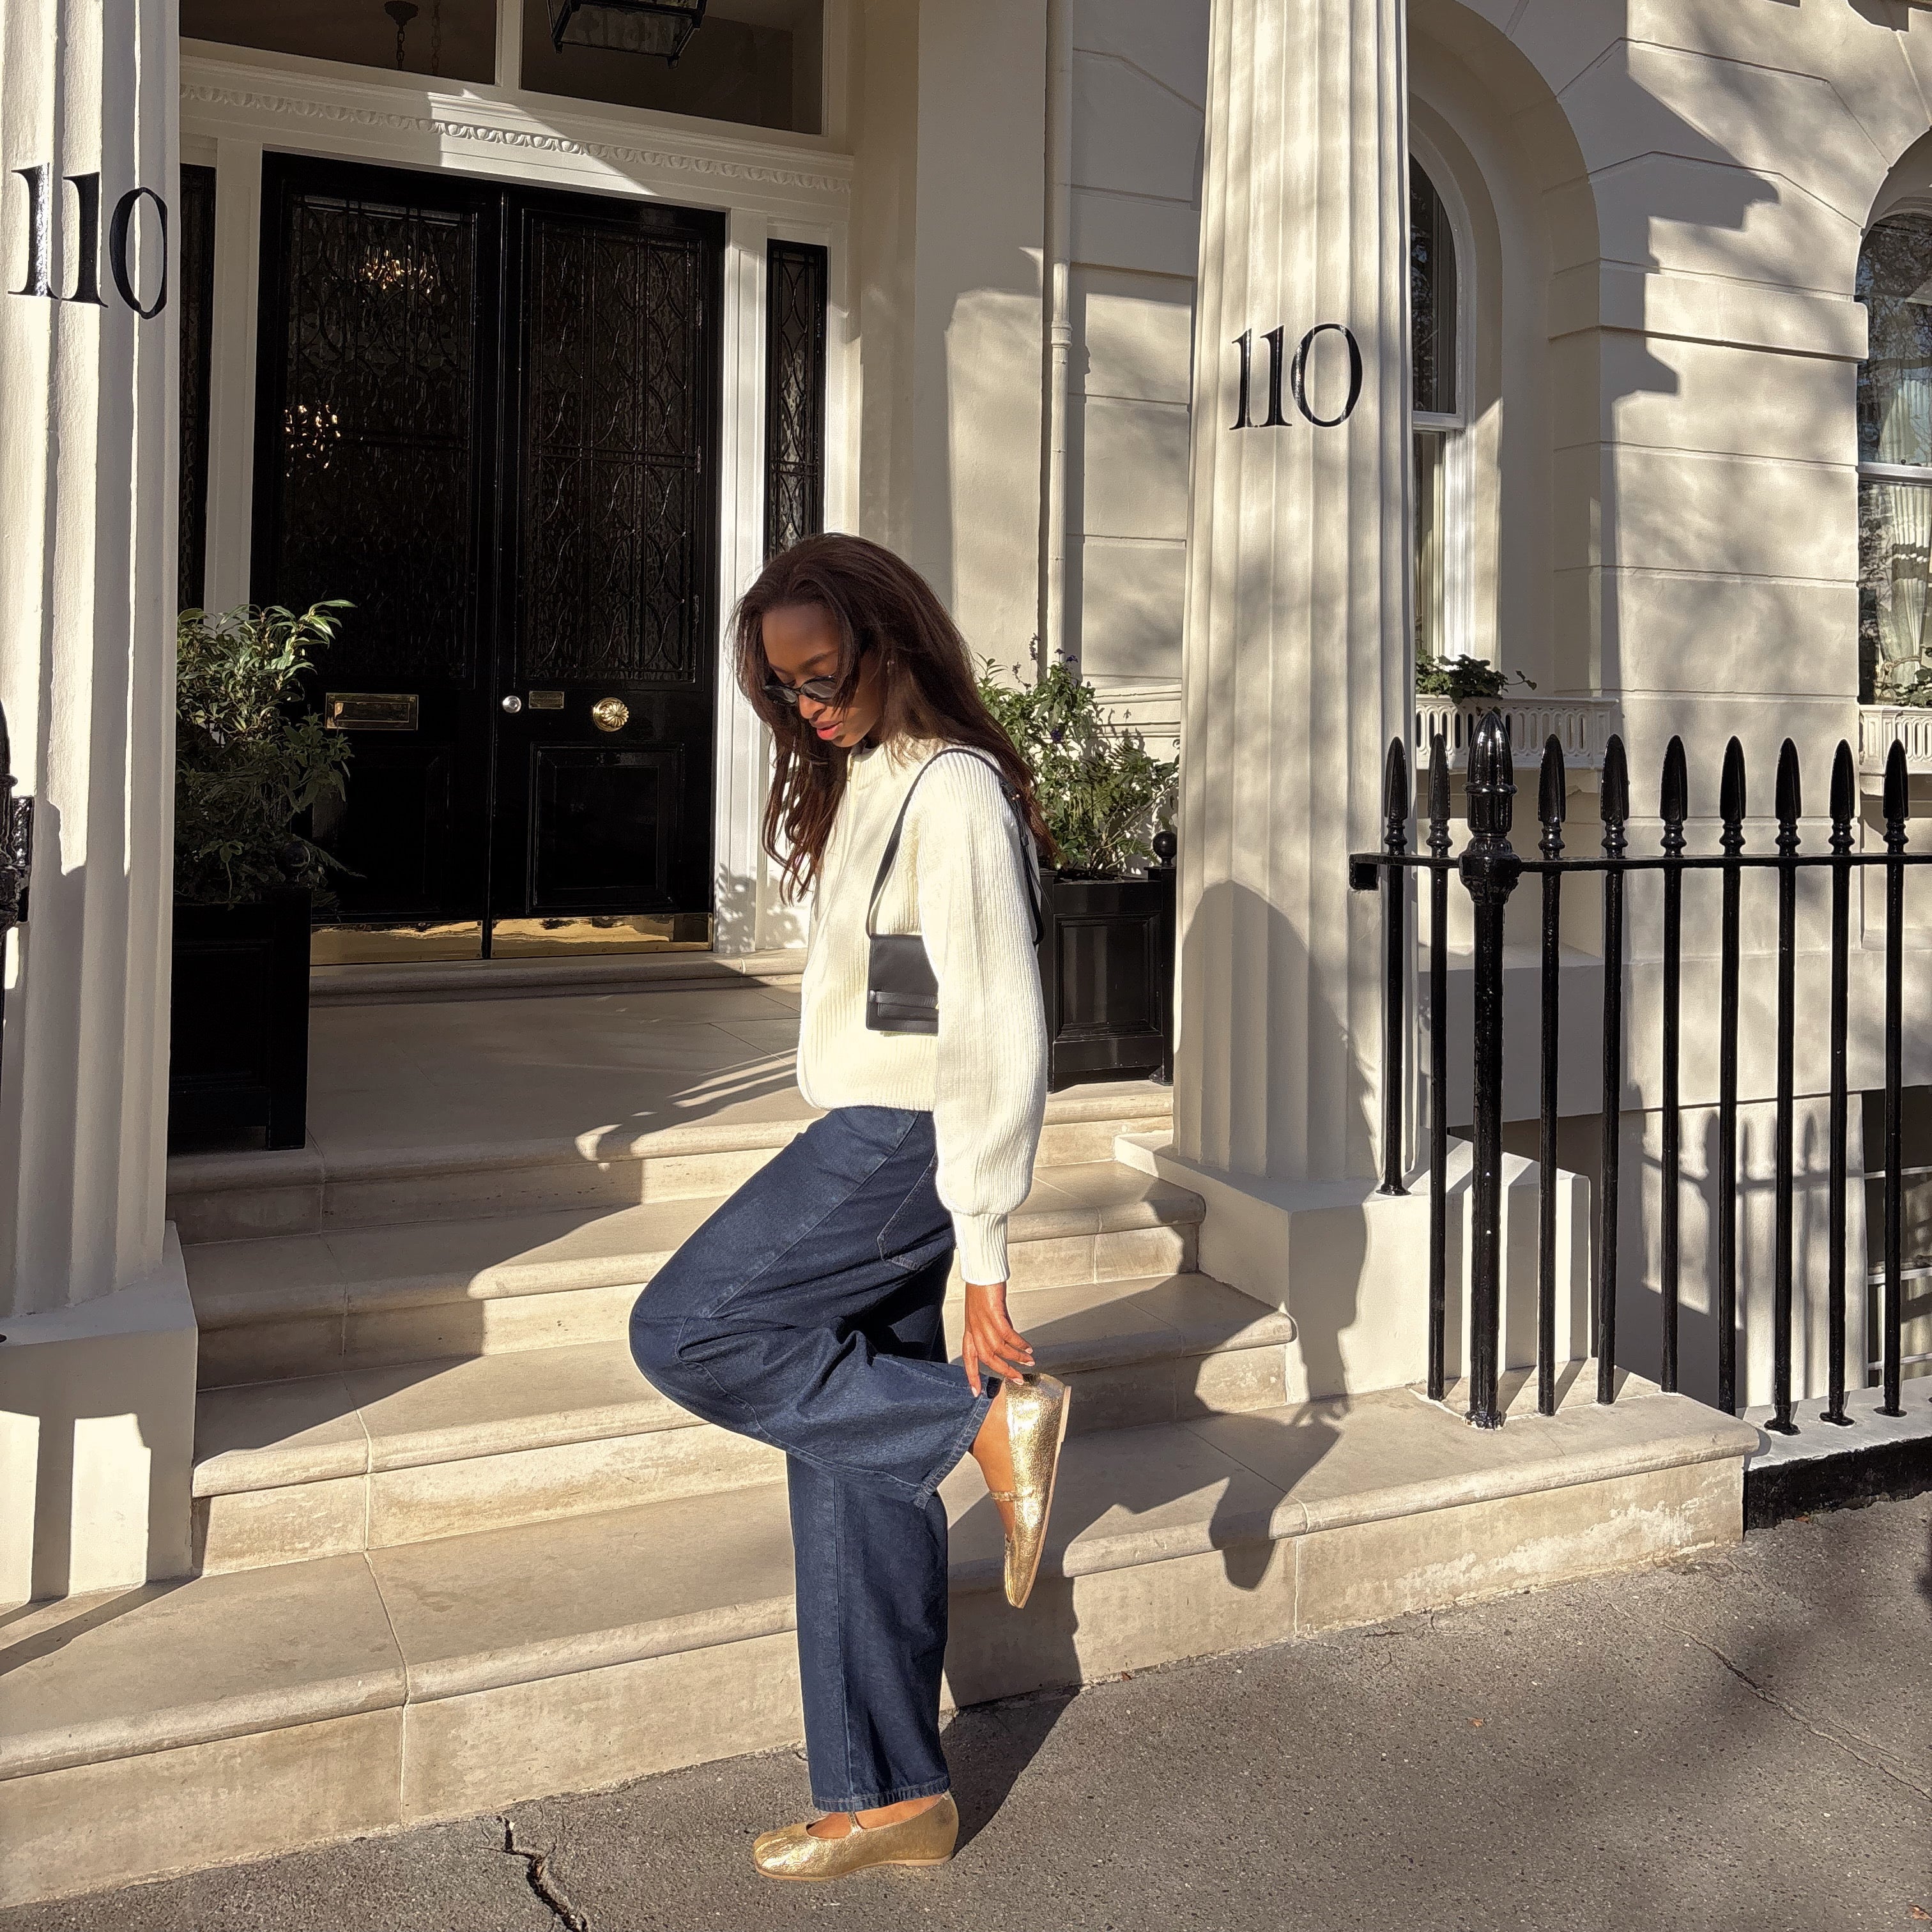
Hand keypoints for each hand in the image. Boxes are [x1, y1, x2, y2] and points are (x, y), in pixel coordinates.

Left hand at [960, 1279, 1033, 1395]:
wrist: (981, 1271)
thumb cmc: (982, 1289)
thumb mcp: (984, 1314)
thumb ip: (993, 1329)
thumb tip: (1008, 1341)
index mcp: (970, 1331)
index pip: (968, 1358)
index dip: (971, 1376)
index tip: (976, 1391)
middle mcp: (974, 1329)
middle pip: (987, 1358)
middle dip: (1003, 1371)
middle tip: (1017, 1379)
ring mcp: (983, 1321)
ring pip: (999, 1348)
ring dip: (1016, 1357)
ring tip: (1029, 1361)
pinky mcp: (993, 1313)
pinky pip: (1007, 1334)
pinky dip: (1018, 1343)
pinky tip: (1027, 1346)